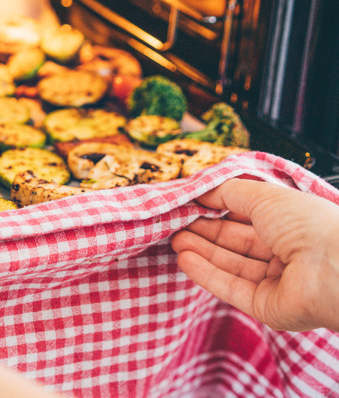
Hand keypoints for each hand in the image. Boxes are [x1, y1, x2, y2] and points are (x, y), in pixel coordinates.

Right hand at [171, 178, 338, 331]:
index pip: (248, 218)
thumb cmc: (309, 225)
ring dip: (201, 252)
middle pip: (236, 244)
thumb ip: (228, 192)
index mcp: (292, 224)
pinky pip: (231, 288)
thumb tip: (202, 192)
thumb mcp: (264, 196)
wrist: (334, 268)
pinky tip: (184, 259)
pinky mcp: (266, 306)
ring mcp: (277, 282)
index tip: (191, 206)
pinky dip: (206, 274)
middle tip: (175, 226)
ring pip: (231, 266)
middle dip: (204, 234)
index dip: (218, 212)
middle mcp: (287, 253)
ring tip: (174, 241)